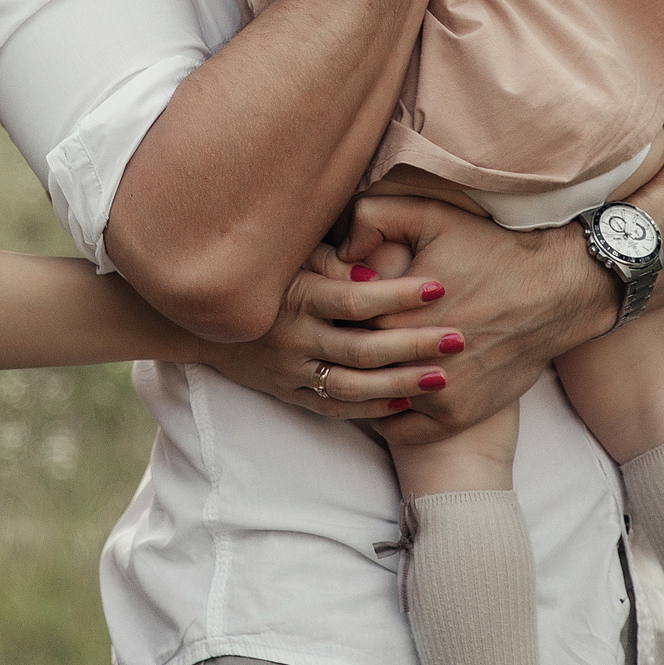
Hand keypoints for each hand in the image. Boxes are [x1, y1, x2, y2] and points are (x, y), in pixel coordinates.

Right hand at [197, 247, 464, 420]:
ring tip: (443, 377)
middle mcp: (293, 338)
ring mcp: (291, 372)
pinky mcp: (289, 394)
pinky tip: (408, 404)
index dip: (398, 295)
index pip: (355, 300)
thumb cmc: (262, 276)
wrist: (204, 321)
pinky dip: (373, 409)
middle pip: (363, 348)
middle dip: (414, 344)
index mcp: (296, 297)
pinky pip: (336, 408)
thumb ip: (330, 258)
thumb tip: (374, 266)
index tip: (439, 287)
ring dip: (402, 384)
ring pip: (354, 386)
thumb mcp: (289, 256)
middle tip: (458, 338)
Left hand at [336, 196, 615, 445]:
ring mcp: (435, 392)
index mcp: (398, 310)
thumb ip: (376, 216)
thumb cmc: (490, 251)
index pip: (340, 322)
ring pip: (374, 399)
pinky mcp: (455, 416)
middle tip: (334, 343)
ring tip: (351, 371)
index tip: (333, 310)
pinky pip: (401, 430)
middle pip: (355, 363)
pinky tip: (384, 396)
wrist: (555, 292)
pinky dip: (388, 417)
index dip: (334, 316)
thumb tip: (339, 248)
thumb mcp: (433, 217)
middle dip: (344, 352)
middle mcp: (414, 358)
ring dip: (362, 387)